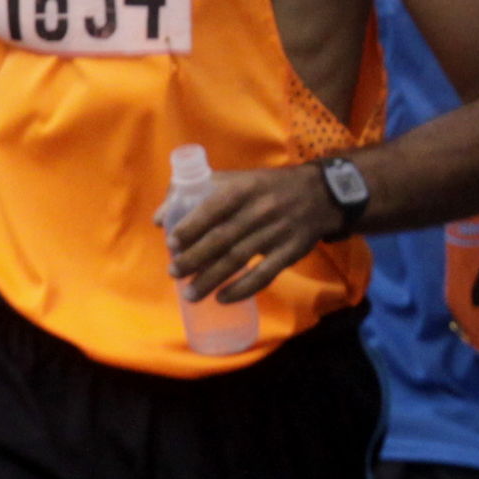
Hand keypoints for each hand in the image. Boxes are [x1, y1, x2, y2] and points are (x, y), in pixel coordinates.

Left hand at [163, 165, 337, 303]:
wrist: (318, 194)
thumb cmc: (264, 188)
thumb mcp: (235, 180)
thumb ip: (196, 193)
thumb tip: (160, 219)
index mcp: (243, 189)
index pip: (213, 208)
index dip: (191, 227)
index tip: (171, 243)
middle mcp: (259, 210)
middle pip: (222, 238)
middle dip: (195, 258)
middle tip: (174, 272)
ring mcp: (276, 233)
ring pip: (239, 259)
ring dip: (212, 279)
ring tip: (190, 294)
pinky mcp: (289, 252)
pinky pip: (264, 274)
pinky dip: (242, 289)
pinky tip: (222, 298)